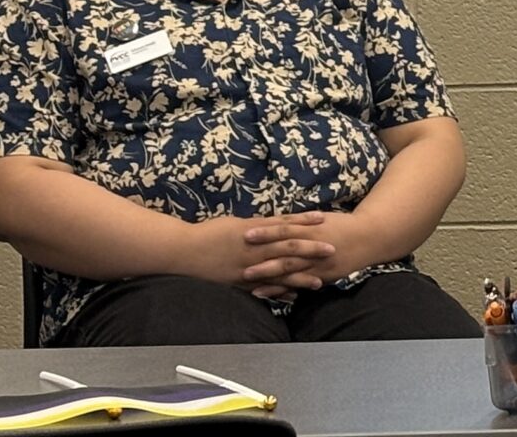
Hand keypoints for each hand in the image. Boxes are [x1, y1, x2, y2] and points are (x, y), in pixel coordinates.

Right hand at [183, 213, 332, 294]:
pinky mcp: (240, 282)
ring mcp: (248, 267)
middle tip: (333, 250)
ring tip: (320, 281)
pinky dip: (280, 292)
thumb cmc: (209, 233)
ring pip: (279, 272)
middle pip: (288, 248)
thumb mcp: (236, 224)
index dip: (305, 222)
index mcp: (253, 230)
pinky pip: (264, 288)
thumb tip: (276, 225)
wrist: (183, 250)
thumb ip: (257, 226)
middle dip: (311, 250)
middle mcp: (253, 249)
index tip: (324, 220)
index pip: (285, 224)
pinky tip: (293, 297)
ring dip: (301, 277)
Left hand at [242, 210, 390, 296]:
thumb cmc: (343, 226)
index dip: (265, 232)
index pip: (284, 230)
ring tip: (249, 282)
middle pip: (284, 253)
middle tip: (241, 264)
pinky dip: (285, 289)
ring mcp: (319, 264)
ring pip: (291, 271)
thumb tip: (278, 221)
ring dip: (269, 278)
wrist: (369, 238)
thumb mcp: (322, 219)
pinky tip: (270, 294)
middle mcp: (314, 247)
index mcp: (312, 229)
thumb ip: (301, 223)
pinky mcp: (323, 276)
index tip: (246, 234)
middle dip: (262, 259)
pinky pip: (301, 284)